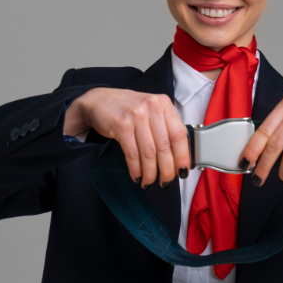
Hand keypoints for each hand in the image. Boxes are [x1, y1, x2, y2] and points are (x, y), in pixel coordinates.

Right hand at [66, 88, 189, 188]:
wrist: (99, 101)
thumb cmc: (129, 109)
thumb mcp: (151, 111)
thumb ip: (165, 128)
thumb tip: (179, 158)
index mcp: (164, 103)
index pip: (179, 134)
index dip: (183, 156)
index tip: (183, 171)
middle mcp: (152, 106)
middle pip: (164, 146)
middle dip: (166, 169)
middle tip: (166, 181)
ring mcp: (136, 115)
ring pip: (148, 152)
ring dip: (150, 172)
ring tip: (149, 182)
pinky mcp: (121, 125)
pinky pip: (132, 153)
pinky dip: (136, 168)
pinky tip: (137, 176)